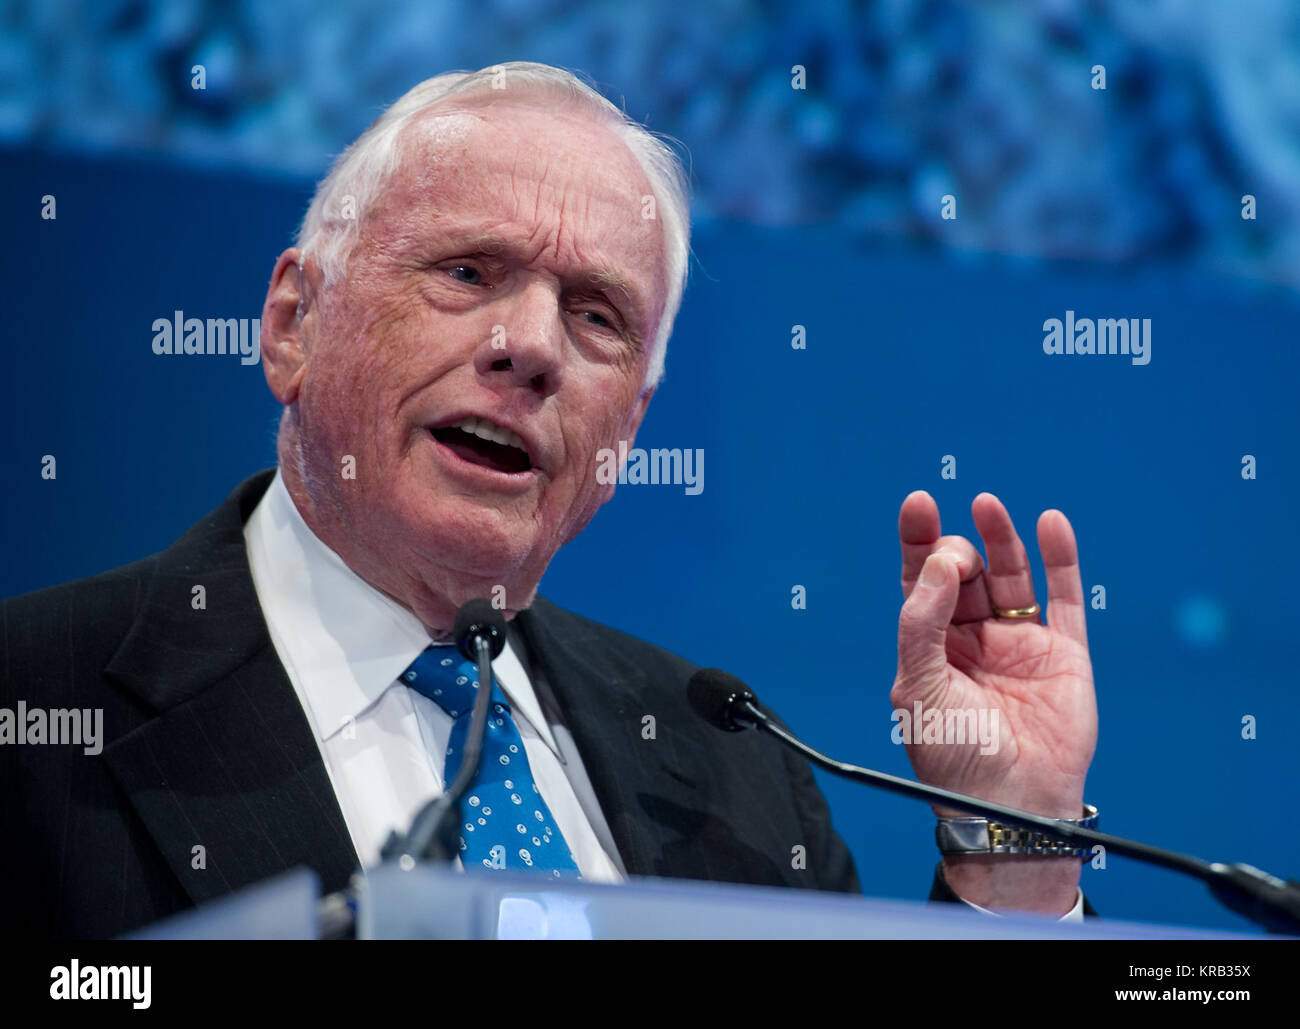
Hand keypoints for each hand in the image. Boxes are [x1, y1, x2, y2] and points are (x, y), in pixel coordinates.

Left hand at [892, 490, 1097, 913]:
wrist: (1010, 806)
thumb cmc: (953, 753)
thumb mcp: (917, 686)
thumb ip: (921, 622)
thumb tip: (942, 561)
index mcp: (931, 645)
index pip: (922, 580)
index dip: (919, 541)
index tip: (917, 503)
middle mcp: (973, 638)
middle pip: (965, 571)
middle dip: (957, 548)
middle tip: (955, 551)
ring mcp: (1019, 643)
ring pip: (1010, 575)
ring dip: (1001, 538)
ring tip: (987, 506)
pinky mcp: (1062, 652)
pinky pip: (1063, 597)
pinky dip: (1060, 559)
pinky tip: (1050, 523)